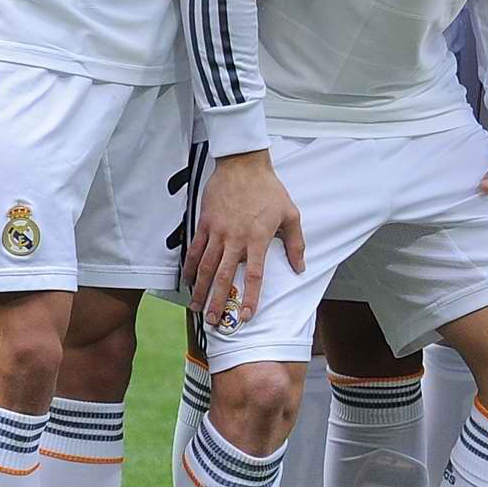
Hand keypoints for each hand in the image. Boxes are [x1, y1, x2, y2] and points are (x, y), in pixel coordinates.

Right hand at [185, 149, 302, 329]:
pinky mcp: (205, 224)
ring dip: (200, 289)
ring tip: (196, 307)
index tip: (247, 316)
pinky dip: (190, 267)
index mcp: (258, 239)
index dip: (250, 298)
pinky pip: (195, 250)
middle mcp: (235, 239)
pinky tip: (187, 280)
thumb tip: (300, 268)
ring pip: (206, 266)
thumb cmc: (269, 190)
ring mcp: (217, 232)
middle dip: (218, 301)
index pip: (254, 275)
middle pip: (224, 277)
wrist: (243, 166)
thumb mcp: (291, 214)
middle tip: (213, 320)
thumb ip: (295, 244)